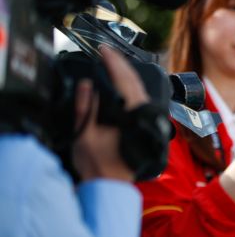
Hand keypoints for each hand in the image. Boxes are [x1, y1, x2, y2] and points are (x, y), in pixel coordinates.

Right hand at [72, 45, 148, 181]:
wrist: (111, 187)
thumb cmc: (98, 165)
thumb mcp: (85, 135)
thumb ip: (86, 108)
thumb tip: (87, 84)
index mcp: (132, 116)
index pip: (124, 81)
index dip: (114, 62)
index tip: (104, 49)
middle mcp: (145, 116)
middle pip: (135, 82)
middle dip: (121, 64)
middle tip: (107, 50)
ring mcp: (148, 121)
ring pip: (140, 90)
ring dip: (127, 74)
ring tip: (113, 62)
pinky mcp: (146, 126)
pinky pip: (140, 100)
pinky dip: (131, 87)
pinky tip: (123, 84)